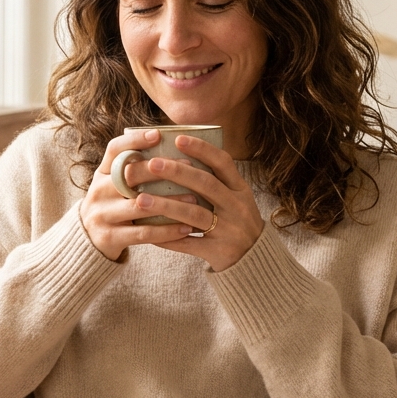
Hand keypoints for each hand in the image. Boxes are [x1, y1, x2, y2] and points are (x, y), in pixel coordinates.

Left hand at [79, 131, 263, 270]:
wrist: (255, 259)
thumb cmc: (236, 221)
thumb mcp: (235, 198)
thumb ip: (215, 180)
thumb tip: (177, 156)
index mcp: (239, 189)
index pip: (223, 162)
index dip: (202, 149)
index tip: (178, 138)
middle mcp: (236, 206)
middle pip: (206, 184)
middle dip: (178, 172)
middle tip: (152, 163)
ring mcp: (228, 230)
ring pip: (194, 214)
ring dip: (166, 206)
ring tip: (141, 200)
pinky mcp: (218, 251)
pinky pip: (189, 244)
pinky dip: (168, 237)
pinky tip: (148, 231)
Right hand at [80, 129, 200, 260]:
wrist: (87, 241)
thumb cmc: (114, 206)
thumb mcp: (115, 185)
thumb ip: (134, 170)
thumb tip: (175, 149)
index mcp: (101, 173)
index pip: (114, 149)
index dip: (134, 140)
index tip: (158, 134)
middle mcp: (99, 191)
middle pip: (129, 174)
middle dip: (161, 169)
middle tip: (189, 166)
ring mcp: (102, 214)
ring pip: (140, 205)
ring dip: (171, 202)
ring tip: (195, 199)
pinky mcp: (110, 237)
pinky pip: (143, 233)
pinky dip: (166, 230)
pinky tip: (186, 228)